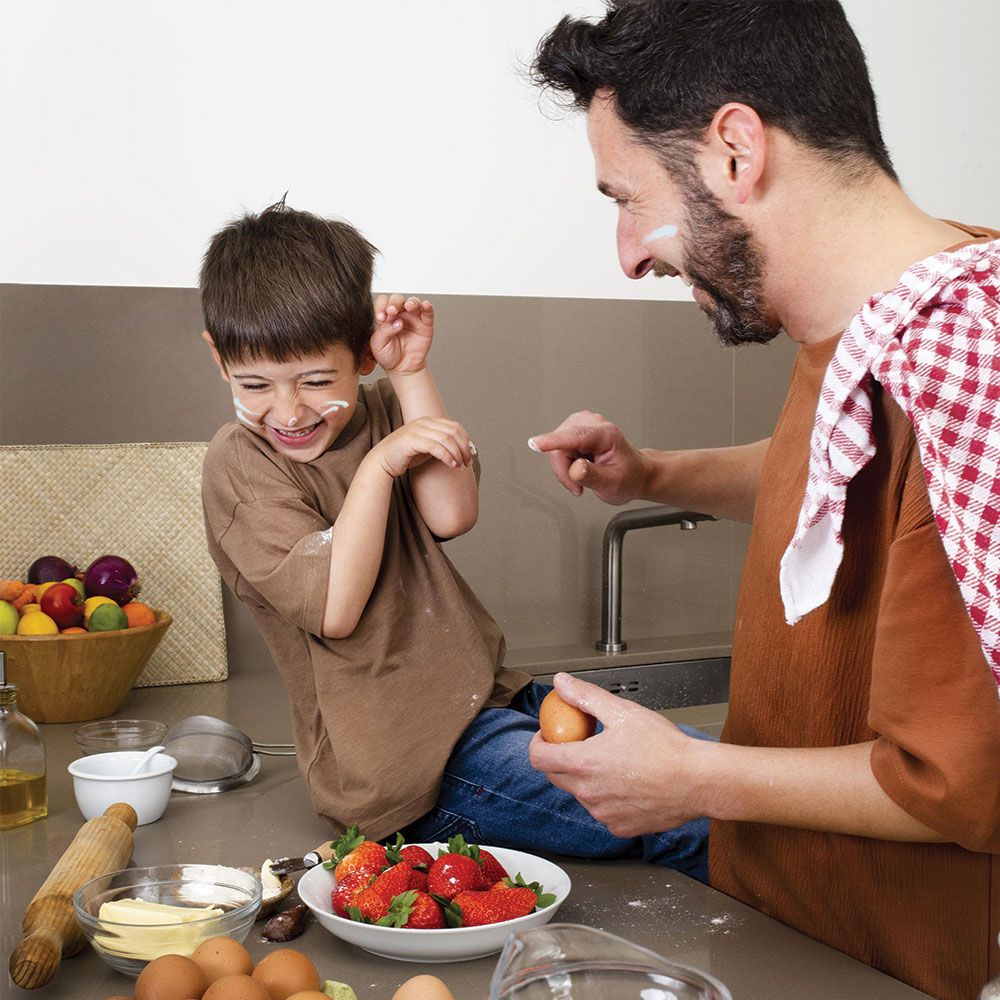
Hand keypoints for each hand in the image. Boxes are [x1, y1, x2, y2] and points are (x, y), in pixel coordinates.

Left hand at [371, 293, 433, 374]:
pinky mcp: (425, 324)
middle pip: (397, 299)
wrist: (403, 368)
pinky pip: (428, 312)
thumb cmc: (388, 356)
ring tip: (408, 307)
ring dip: (411, 302)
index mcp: (384, 317)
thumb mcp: (378, 345)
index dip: (381, 306)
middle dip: (394, 303)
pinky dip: (427, 307)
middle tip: (391, 311)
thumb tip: (396, 322)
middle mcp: (399, 314)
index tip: (381, 317)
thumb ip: (383, 331)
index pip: (382, 303)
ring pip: (413, 302)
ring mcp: (412, 318)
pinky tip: (425, 305)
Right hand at [371, 416, 475, 478]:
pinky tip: (452, 465)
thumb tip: (464, 450)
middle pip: (453, 432)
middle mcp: (424, 422)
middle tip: (468, 463)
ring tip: (460, 466)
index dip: (466, 440)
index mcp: (429, 421)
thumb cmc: (406, 456)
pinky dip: (447, 456)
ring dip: (457, 454)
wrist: (382, 461)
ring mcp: (417, 429)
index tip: (472, 454)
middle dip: (464, 448)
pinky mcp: (411, 440)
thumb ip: (442, 444)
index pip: (455, 427)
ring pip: (446, 439)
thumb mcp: (428, 447)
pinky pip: (435, 447)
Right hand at [528, 411, 644, 503]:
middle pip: (560, 447)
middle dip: (564, 471)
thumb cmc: (628, 476)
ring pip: (555, 449)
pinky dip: (564, 464)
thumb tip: (575, 469)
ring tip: (583, 476)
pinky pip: (557, 449)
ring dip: (564, 469)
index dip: (553, 442)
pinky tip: (580, 466)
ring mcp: (581, 425)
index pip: (575, 437)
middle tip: (578, 486)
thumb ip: (593, 476)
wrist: (634, 473)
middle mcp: (593, 424)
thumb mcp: (613, 484)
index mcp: (606, 434)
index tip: (536, 443)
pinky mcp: (573, 430)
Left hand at [528, 673, 707, 835]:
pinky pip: (602, 810)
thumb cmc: (666, 748)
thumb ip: (585, 696)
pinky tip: (627, 782)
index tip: (549, 735)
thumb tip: (562, 683)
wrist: (698, 781)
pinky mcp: (619, 827)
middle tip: (580, 743)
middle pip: (555, 776)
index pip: (538, 757)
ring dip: (585, 778)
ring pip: (580, 794)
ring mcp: (603, 813)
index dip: (539, 742)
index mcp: (584, 764)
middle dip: (560, 758)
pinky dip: (606, 797)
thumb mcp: (622, 711)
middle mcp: (589, 793)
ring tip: (612, 761)